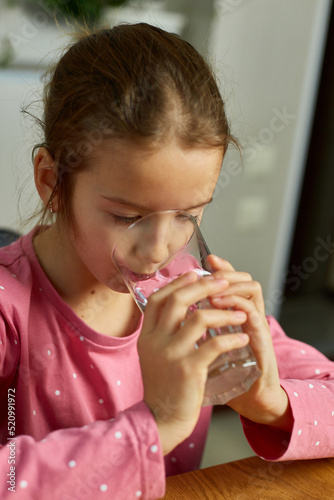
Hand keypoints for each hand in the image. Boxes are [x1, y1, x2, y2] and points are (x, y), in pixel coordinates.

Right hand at [138, 271, 249, 454]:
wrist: (162, 419)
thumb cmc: (164, 385)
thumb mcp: (155, 354)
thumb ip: (164, 331)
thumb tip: (182, 306)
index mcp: (146, 335)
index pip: (158, 298)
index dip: (177, 283)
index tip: (196, 274)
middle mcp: (155, 341)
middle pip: (178, 301)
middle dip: (204, 287)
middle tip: (223, 282)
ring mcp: (171, 355)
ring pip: (199, 318)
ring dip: (224, 312)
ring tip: (240, 313)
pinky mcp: (189, 370)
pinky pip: (214, 345)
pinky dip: (232, 337)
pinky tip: (242, 337)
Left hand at [207, 255, 292, 431]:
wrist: (250, 400)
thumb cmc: (226, 372)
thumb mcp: (207, 344)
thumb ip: (197, 327)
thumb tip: (171, 312)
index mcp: (235, 315)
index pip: (232, 281)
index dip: (222, 267)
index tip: (207, 260)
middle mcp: (248, 315)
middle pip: (244, 278)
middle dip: (226, 272)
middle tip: (210, 272)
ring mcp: (257, 327)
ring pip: (252, 291)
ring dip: (231, 286)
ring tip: (212, 289)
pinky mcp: (262, 343)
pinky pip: (255, 317)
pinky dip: (238, 307)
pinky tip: (222, 308)